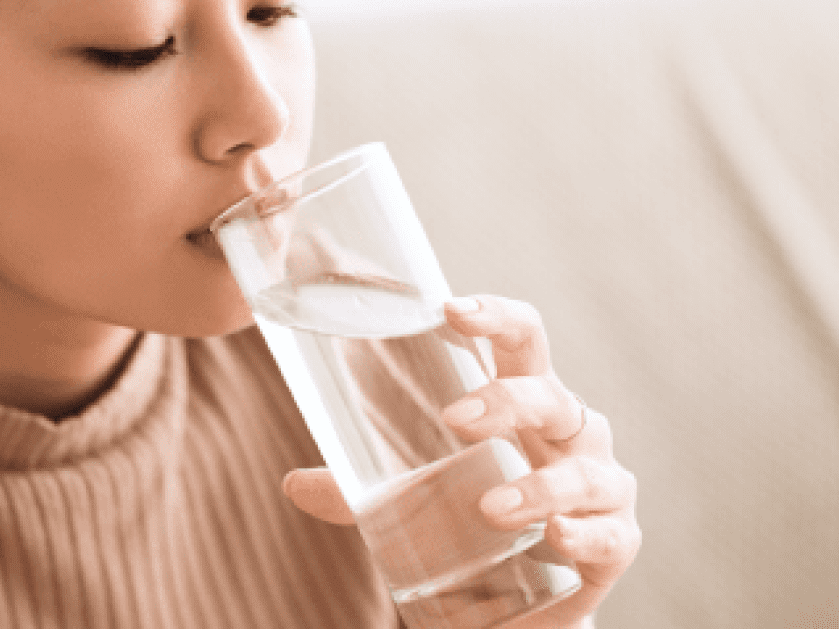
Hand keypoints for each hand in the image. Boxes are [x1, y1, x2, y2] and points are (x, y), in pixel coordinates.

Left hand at [282, 295, 639, 628]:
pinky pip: (611, 534)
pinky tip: (555, 538)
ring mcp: (599, 486)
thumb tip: (293, 482)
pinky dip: (585, 535)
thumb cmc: (474, 521)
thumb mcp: (415, 499)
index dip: (494, 317)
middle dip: (507, 399)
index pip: (521, 340)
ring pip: (584, 468)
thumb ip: (358, 491)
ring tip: (491, 507)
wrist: (524, 599)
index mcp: (525, 402)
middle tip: (453, 419)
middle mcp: (569, 433)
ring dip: (539, 484)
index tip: (450, 309)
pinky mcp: (615, 542)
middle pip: (551, 394)